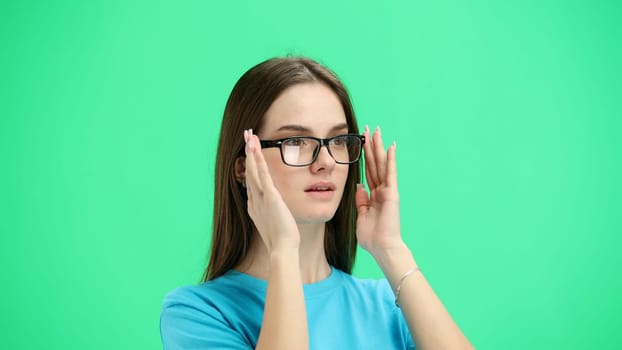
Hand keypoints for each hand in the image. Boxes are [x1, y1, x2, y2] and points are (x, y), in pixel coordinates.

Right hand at [244, 129, 300, 252]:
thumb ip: (274, 214)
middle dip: (248, 153)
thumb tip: (276, 212)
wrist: (282, 248)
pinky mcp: (269, 196)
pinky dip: (258, 159)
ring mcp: (260, 197)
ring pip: (253, 169)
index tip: (250, 153)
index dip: (250, 166)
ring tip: (249, 135)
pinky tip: (256, 147)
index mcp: (255, 206)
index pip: (252, 181)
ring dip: (251, 151)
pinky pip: (262, 174)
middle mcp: (254, 199)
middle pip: (249, 171)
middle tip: (246, 137)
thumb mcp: (276, 223)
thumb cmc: (282, 240)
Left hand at [355, 126, 403, 255]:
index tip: (362, 143)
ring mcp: (388, 190)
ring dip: (379, 147)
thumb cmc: (373, 238)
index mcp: (374, 196)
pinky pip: (390, 172)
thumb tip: (359, 185)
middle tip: (369, 129)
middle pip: (375, 163)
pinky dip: (390, 159)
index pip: (368, 172)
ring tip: (377, 131)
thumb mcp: (361, 216)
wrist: (383, 248)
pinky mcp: (392, 192)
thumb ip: (361, 201)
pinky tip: (390, 146)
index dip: (365, 157)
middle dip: (371, 146)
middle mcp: (382, 190)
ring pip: (381, 164)